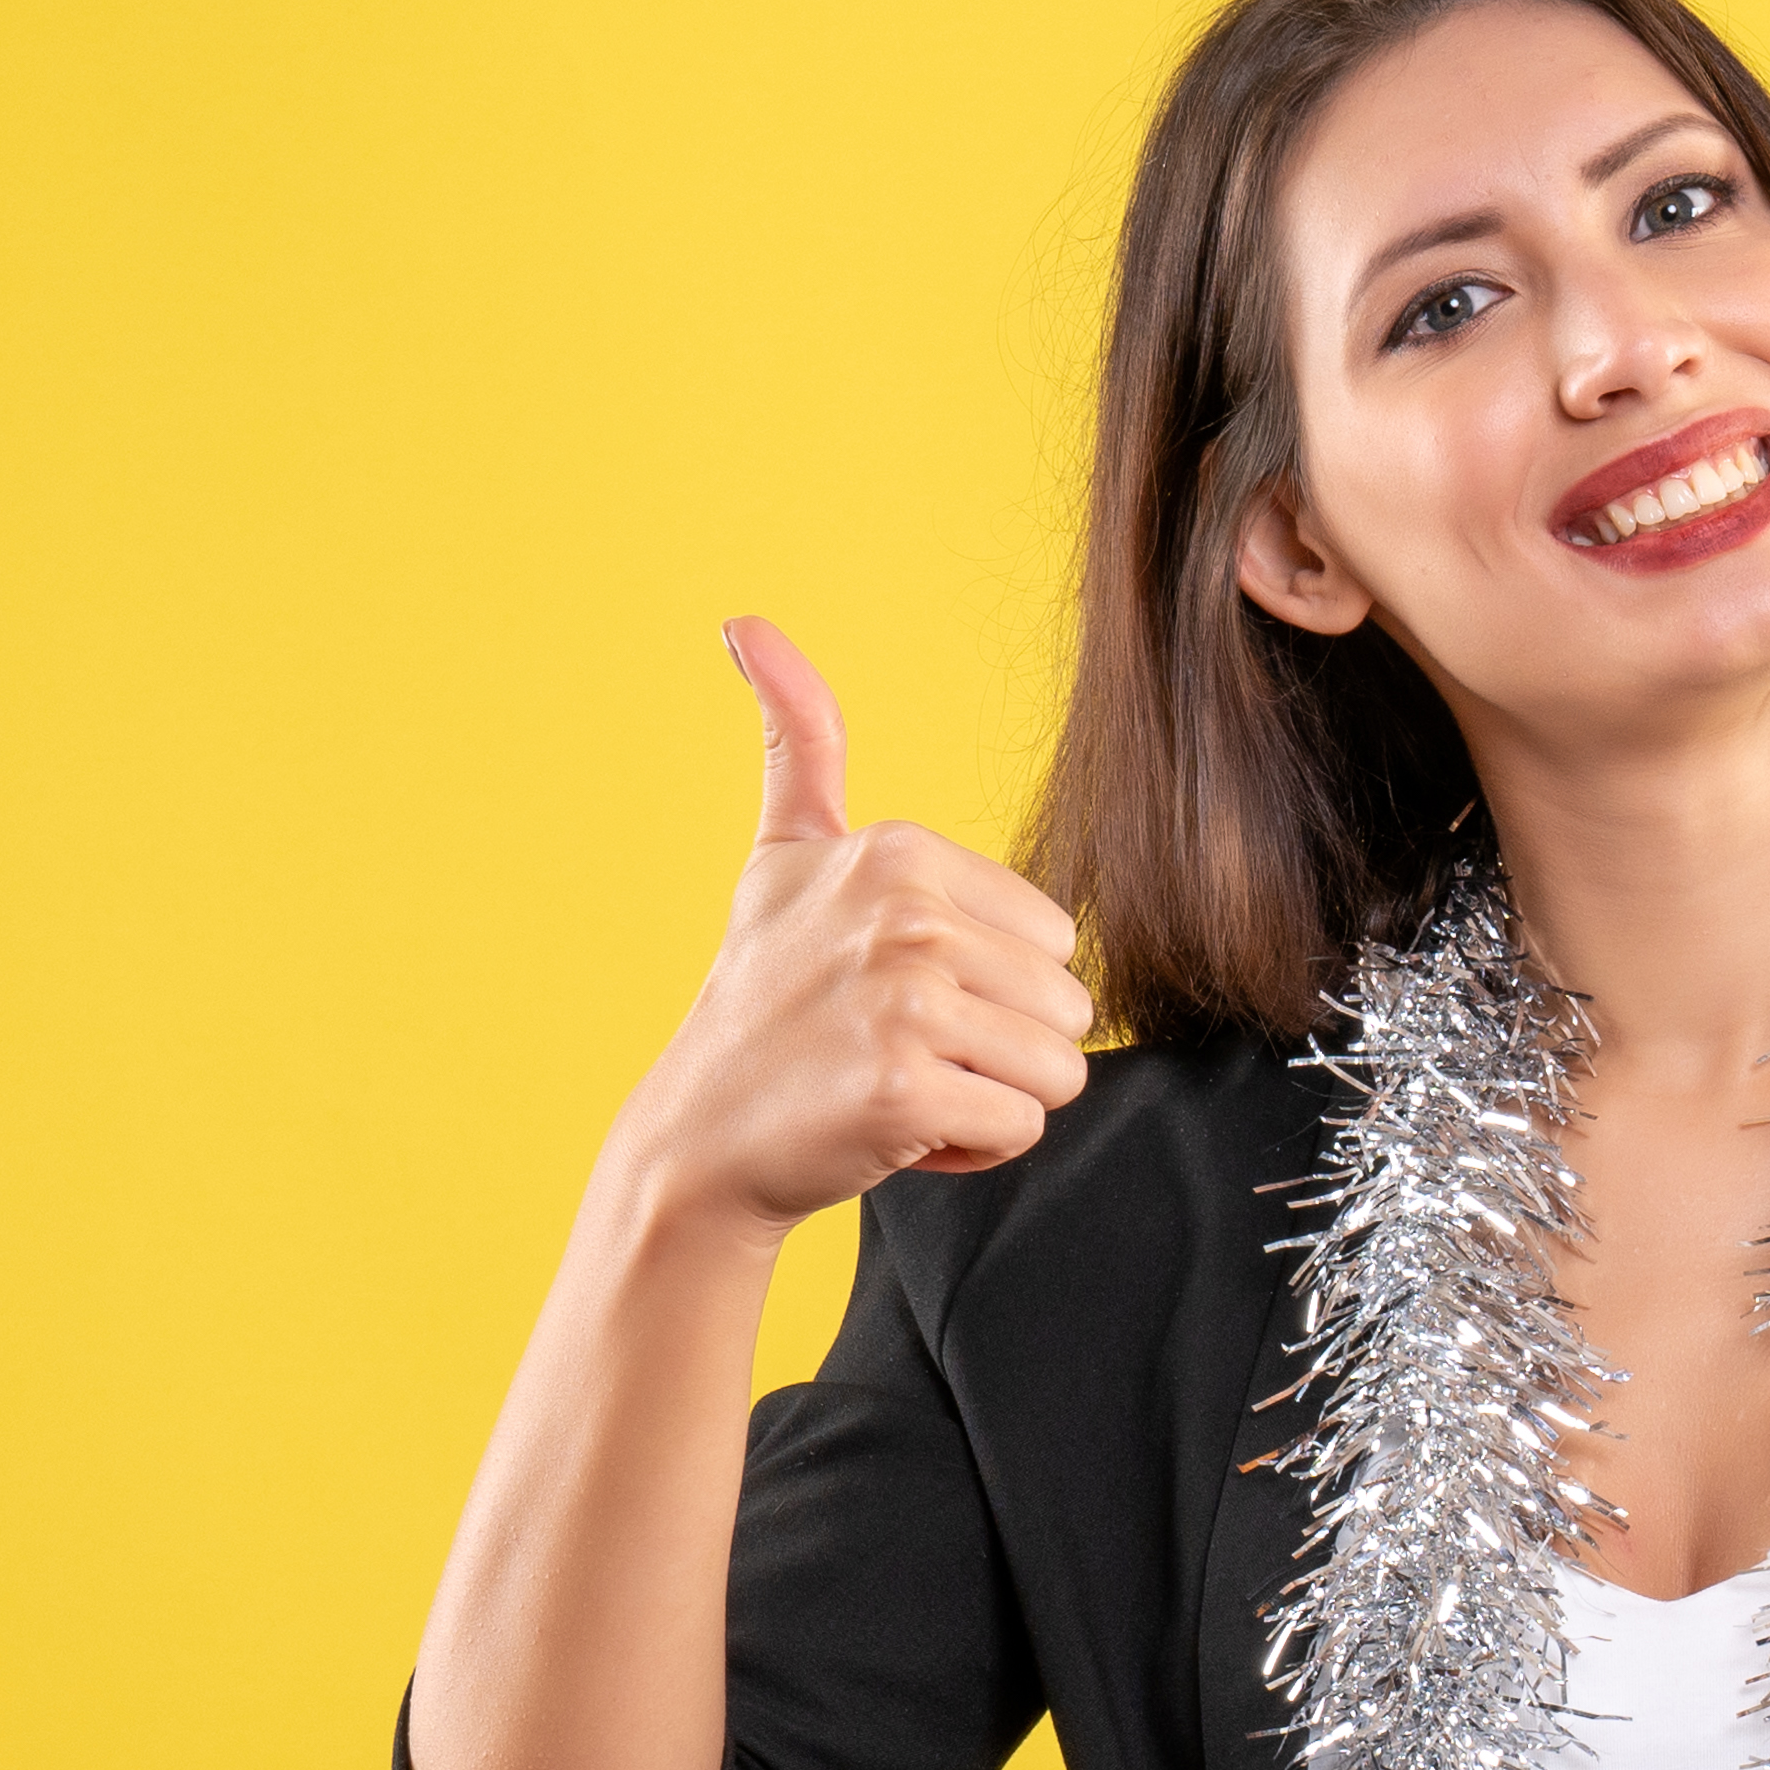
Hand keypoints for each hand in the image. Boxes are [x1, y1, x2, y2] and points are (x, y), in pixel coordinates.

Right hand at [605, 618, 1095, 1239]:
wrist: (702, 1133)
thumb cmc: (763, 995)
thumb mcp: (782, 854)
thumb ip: (798, 740)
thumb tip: (748, 622)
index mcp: (900, 853)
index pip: (1055, 940)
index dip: (995, 985)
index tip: (899, 991)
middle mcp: (905, 916)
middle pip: (1067, 1006)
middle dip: (1002, 1045)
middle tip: (901, 1047)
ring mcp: (904, 1003)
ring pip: (1055, 1070)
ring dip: (991, 1096)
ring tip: (902, 1082)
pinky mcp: (905, 1091)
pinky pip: (1021, 1126)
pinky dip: (970, 1146)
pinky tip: (894, 1128)